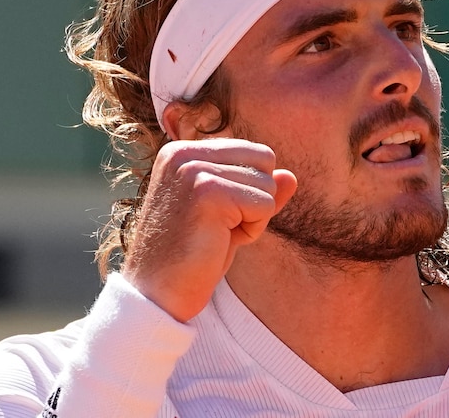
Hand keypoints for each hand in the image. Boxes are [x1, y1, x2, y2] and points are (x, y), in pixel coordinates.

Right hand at [122, 138, 296, 321]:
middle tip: (221, 228)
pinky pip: (264, 204)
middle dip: (257, 199)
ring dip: (254, 218)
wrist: (157, 295)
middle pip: (265, 160)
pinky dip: (252, 230)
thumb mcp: (230, 218)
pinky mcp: (208, 191)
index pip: (254, 152)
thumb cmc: (192, 257)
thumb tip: (291, 175)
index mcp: (183, 151)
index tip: (218, 217)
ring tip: (217, 236)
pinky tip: (220, 242)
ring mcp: (194, 169)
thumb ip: (257, 192)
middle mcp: (185, 153)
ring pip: (268, 184)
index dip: (250, 190)